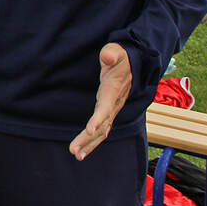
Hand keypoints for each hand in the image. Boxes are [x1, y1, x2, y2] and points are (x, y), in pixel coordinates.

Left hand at [69, 43, 131, 160]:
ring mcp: (112, 110)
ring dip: (89, 144)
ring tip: (76, 154)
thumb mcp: (116, 51)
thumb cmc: (121, 57)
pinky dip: (92, 141)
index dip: (99, 118)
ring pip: (102, 132)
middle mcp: (114, 104)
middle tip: (73, 150)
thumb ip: (112, 53)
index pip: (106, 106)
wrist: (133, 64)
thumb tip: (108, 56)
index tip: (91, 128)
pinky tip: (82, 150)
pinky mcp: (108, 112)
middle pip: (102, 125)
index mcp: (114, 90)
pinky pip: (101, 130)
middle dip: (88, 139)